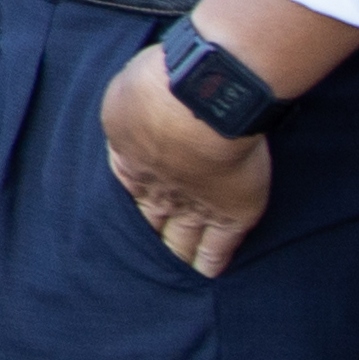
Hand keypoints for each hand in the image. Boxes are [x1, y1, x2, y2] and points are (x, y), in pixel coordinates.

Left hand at [101, 41, 271, 275]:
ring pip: (181, 238)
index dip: (132, 197)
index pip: (129, 186)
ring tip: (174, 271)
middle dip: (147, 233)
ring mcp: (193, 205)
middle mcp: (157, 187)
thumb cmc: (159, 85)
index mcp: (131, 157)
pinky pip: (217, 247)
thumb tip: (137, 107)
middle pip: (150, 218)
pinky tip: (209, 274)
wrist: (197, 106)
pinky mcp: (230, 215)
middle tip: (144, 252)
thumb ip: (132, 105)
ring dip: (177, 253)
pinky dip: (211, 262)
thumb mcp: (128, 91)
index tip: (132, 207)